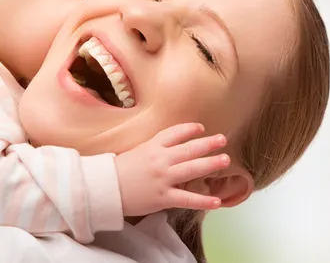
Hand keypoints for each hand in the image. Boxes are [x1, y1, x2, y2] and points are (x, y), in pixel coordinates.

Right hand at [115, 123, 229, 215]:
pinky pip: (187, 198)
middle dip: (208, 144)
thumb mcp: (134, 152)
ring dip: (211, 163)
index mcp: (151, 146)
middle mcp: (160, 159)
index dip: (189, 129)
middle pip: (189, 148)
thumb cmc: (116, 171)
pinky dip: (203, 201)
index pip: (174, 133)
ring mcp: (163, 178)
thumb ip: (151, 150)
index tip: (200, 128)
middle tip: (222, 139)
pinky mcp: (163, 197)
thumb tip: (168, 150)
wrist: (104, 188)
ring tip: (225, 160)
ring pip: (192, 168)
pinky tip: (217, 201)